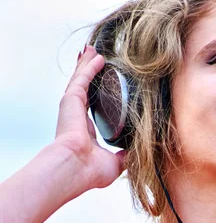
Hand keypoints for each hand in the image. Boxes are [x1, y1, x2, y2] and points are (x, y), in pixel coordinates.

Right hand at [54, 46, 126, 189]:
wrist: (75, 169)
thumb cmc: (91, 171)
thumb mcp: (116, 164)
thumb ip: (126, 156)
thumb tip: (137, 154)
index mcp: (85, 131)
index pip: (91, 107)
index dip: (96, 95)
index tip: (101, 85)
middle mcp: (77, 117)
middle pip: (84, 89)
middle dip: (88, 73)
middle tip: (94, 59)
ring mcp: (73, 108)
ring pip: (81, 80)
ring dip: (87, 65)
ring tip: (92, 51)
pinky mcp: (71, 101)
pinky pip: (82, 78)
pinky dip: (89, 67)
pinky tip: (96, 57)